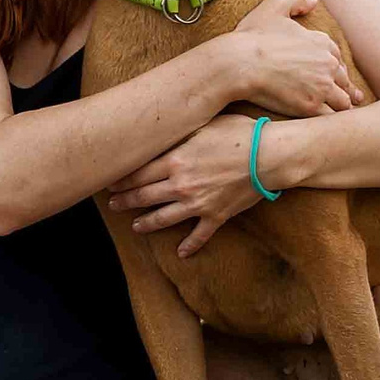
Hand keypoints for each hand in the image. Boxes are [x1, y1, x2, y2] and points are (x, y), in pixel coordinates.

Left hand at [106, 114, 272, 256]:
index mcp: (174, 161)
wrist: (271, 156)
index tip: (108, 182)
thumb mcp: (204, 126)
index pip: (136, 173)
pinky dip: (189, 246)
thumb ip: (180, 133)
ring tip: (136, 227)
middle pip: (143, 197)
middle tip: (113, 205)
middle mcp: (180, 185)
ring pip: (163, 218)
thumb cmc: (240, 133)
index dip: (119, 180)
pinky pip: (199, 236)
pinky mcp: (216, 216)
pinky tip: (181, 254)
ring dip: (146, 223)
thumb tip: (162, 130)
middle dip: (124, 202)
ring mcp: (197, 203)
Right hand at [224, 0, 360, 117]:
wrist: (238, 63)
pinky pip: (329, 117)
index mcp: (322, 42)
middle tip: (345, 99)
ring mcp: (321, 87)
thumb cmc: (252, 36)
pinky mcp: (311, 107)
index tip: (332, 77)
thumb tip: (313, 0)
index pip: (338, 59)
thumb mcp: (272, 7)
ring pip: (342, 102)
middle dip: (343, 90)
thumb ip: (295, 0)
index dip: (334, 69)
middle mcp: (328, 64)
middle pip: (344, 81)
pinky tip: (324, 126)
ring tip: (336, 115)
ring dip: (339, 107)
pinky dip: (328, 121)